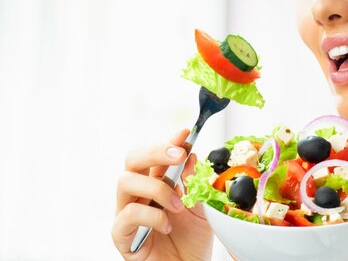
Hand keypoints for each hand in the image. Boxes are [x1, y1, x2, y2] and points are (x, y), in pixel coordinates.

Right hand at [112, 129, 213, 260]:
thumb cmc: (192, 241)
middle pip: (133, 159)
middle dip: (156, 151)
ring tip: (179, 205)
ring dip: (157, 188)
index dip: (169, 141)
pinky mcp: (121, 235)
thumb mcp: (201, 208)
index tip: (185, 132)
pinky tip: (167, 226)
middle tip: (179, 155)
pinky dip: (151, 215)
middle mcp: (139, 194)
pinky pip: (127, 214)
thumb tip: (191, 155)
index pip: (157, 156)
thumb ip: (194, 183)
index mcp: (157, 183)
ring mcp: (127, 212)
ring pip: (125, 181)